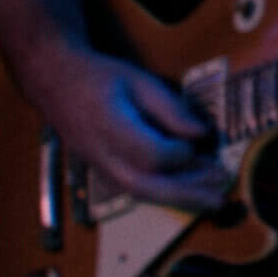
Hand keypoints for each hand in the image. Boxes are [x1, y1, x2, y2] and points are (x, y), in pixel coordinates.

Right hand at [30, 46, 233, 210]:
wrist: (56, 85)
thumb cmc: (99, 78)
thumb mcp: (138, 81)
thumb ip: (170, 109)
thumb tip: (201, 133)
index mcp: (109, 127)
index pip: (151, 155)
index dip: (180, 153)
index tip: (200, 142)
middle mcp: (102, 156)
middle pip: (147, 187)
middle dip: (187, 194)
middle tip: (221, 195)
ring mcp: (100, 169)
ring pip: (142, 195)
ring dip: (180, 198)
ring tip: (213, 197)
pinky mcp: (105, 174)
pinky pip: (137, 190)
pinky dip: (165, 193)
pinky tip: (190, 190)